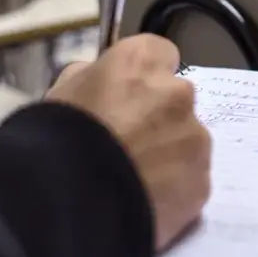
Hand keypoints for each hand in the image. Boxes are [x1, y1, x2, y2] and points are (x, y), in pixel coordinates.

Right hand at [45, 34, 210, 249]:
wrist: (66, 202)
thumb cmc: (57, 140)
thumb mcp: (61, 93)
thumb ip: (90, 77)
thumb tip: (99, 80)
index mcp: (142, 63)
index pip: (159, 54)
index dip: (144, 76)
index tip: (129, 95)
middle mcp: (178, 93)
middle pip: (177, 100)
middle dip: (159, 118)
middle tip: (128, 144)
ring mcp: (195, 139)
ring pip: (188, 142)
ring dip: (169, 154)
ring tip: (133, 179)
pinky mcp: (201, 182)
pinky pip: (190, 181)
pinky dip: (174, 189)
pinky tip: (144, 201)